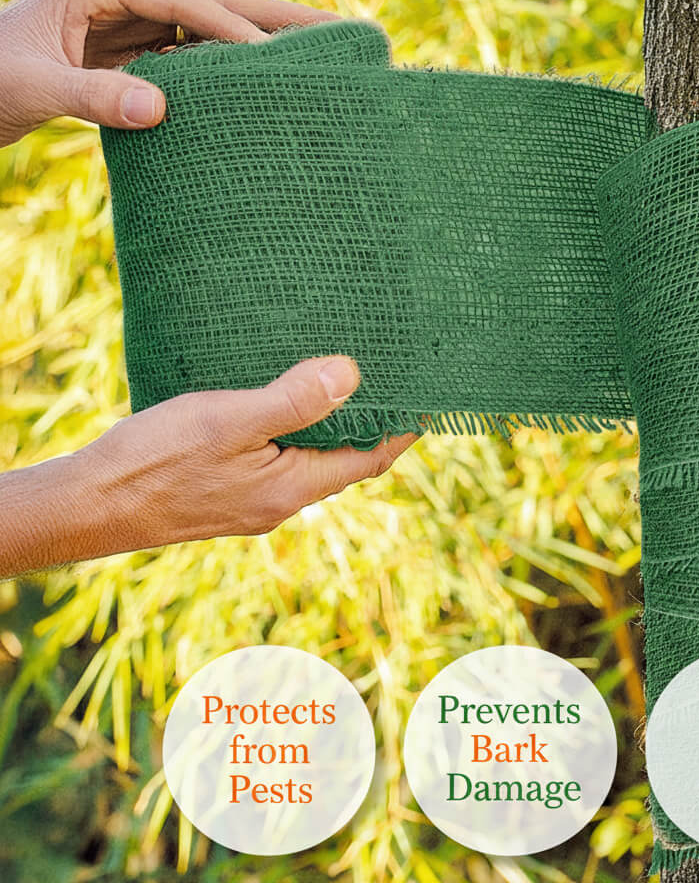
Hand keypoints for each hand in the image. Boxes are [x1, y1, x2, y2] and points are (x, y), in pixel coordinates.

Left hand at [0, 0, 338, 146]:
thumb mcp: (34, 87)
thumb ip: (93, 96)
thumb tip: (162, 110)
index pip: (185, 4)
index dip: (234, 32)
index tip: (279, 62)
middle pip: (216, 1)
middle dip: (277, 16)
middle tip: (339, 30)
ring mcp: (133, 24)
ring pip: (214, 27)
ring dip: (265, 40)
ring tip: (323, 53)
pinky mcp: (136, 54)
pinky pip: (196, 58)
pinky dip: (234, 70)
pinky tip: (269, 86)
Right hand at [0, 356, 417, 576]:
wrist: (87, 507)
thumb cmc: (154, 463)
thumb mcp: (229, 422)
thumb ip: (293, 401)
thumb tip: (353, 375)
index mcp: (292, 488)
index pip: (369, 460)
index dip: (401, 432)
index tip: (427, 403)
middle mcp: (280, 504)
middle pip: (344, 462)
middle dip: (370, 425)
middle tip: (389, 384)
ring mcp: (253, 503)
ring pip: (310, 461)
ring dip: (331, 427)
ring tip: (342, 386)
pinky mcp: (227, 495)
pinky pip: (279, 461)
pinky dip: (295, 434)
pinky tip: (281, 406)